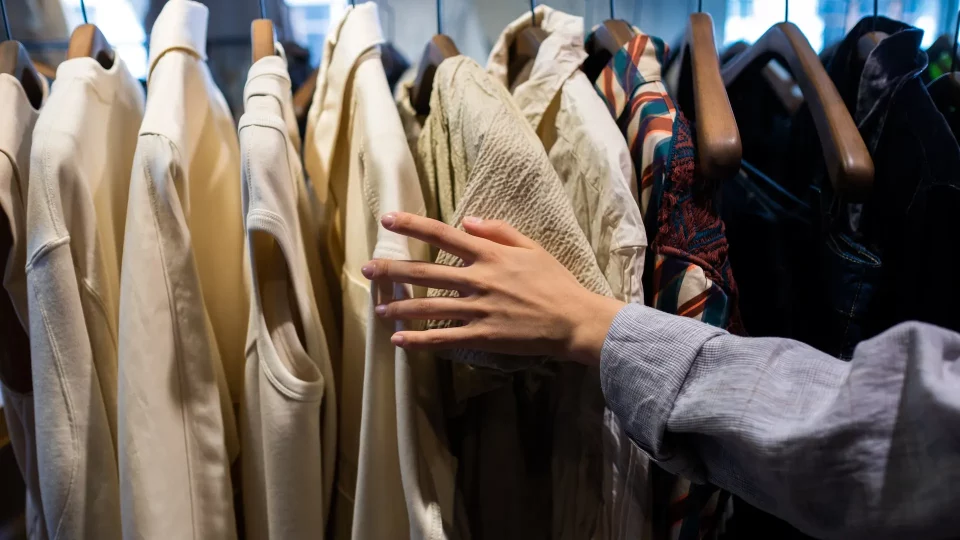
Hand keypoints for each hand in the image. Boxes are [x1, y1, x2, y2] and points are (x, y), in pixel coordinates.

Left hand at [361, 212, 624, 365]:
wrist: (575, 320)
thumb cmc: (557, 282)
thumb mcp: (532, 247)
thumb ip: (499, 231)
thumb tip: (469, 220)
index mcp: (489, 255)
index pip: (443, 235)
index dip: (413, 225)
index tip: (388, 219)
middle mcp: (478, 279)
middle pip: (426, 272)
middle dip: (393, 270)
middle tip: (367, 268)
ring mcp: (479, 309)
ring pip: (429, 307)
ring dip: (400, 307)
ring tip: (378, 307)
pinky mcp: (482, 335)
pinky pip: (444, 338)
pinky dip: (419, 340)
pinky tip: (398, 340)